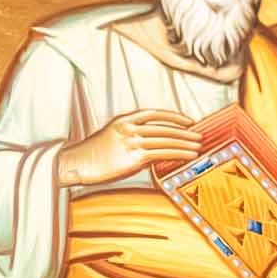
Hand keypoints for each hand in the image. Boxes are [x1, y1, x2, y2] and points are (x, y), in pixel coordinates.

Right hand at [57, 109, 201, 187]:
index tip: (188, 120)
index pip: (155, 114)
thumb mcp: (112, 139)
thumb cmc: (92, 155)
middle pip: (164, 127)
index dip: (174, 116)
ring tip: (198, 146)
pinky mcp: (134, 156)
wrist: (77, 163)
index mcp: (124, 120)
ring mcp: (132, 141)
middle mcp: (130, 128)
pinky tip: (188, 155)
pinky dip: (178, 153)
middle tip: (199, 134)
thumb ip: (131, 138)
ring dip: (185, 143)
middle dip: (184, 131)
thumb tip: (151, 148)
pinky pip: (162, 153)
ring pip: (166, 140)